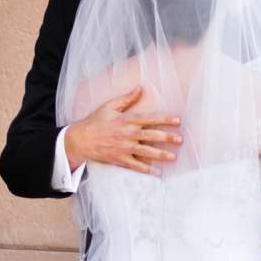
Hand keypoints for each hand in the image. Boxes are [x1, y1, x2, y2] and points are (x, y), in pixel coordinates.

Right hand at [66, 85, 182, 175]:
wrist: (80, 140)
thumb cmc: (95, 121)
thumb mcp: (109, 106)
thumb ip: (127, 98)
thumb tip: (140, 87)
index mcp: (126, 120)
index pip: (150, 118)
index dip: (165, 119)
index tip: (178, 120)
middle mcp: (127, 134)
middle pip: (151, 136)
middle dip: (167, 138)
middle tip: (180, 140)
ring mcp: (124, 148)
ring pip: (146, 152)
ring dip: (161, 154)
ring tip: (173, 157)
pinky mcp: (120, 159)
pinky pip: (136, 165)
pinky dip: (147, 169)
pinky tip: (157, 172)